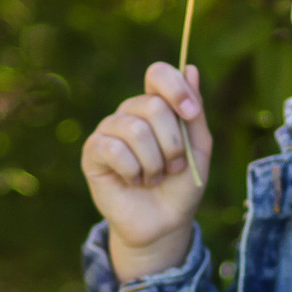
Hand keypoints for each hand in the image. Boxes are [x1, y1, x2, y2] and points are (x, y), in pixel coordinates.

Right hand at [81, 62, 210, 281]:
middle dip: (172, 143)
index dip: (175, 89)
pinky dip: (133, 171)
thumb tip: (191, 68)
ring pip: (136, 130)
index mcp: (156, 105)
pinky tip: (133, 181)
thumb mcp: (198, 149)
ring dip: (154, 163)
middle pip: (153, 105)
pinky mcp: (93, 151)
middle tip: (173, 166)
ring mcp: (109, 130)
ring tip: (154, 178)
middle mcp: (130, 112)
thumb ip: (195, 112)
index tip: (190, 114)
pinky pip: (115, 149)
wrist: (163, 223)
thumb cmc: (181, 185)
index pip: (158, 73)